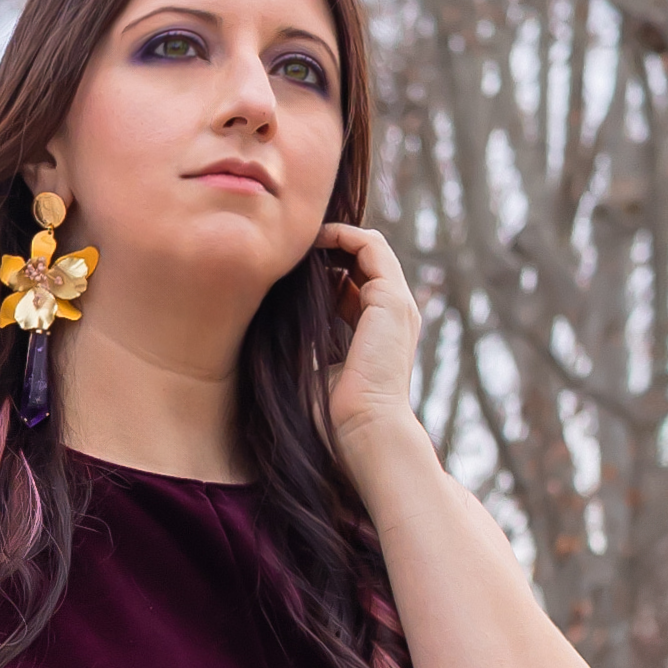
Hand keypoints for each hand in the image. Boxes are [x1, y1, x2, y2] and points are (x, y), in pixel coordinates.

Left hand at [312, 222, 422, 462]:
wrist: (366, 431)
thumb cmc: (337, 415)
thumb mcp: (314, 368)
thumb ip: (304, 343)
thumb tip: (270, 327)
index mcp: (379, 332)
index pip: (356, 285)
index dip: (325, 271)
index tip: (288, 268)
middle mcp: (393, 315)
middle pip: (365, 260)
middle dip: (329, 247)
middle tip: (290, 244)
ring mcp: (397, 304)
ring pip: (370, 246)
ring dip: (334, 236)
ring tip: (297, 237)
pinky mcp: (391, 299)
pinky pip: (370, 246)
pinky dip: (341, 236)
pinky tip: (309, 241)